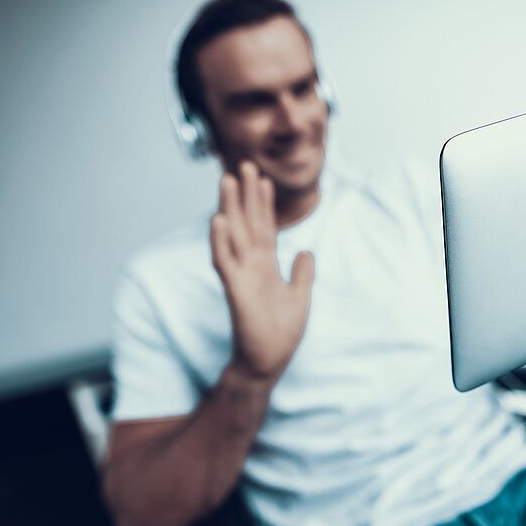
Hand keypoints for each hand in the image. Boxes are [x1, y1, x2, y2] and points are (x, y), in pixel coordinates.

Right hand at [210, 161, 314, 380]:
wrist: (268, 361)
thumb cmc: (280, 333)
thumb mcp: (300, 296)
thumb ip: (302, 273)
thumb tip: (307, 252)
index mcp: (266, 266)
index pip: (264, 227)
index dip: (263, 203)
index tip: (262, 178)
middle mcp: (251, 266)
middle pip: (247, 223)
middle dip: (246, 195)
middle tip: (243, 164)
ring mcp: (241, 276)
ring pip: (233, 235)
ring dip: (229, 208)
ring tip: (227, 180)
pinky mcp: (235, 291)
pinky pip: (224, 262)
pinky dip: (220, 241)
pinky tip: (218, 220)